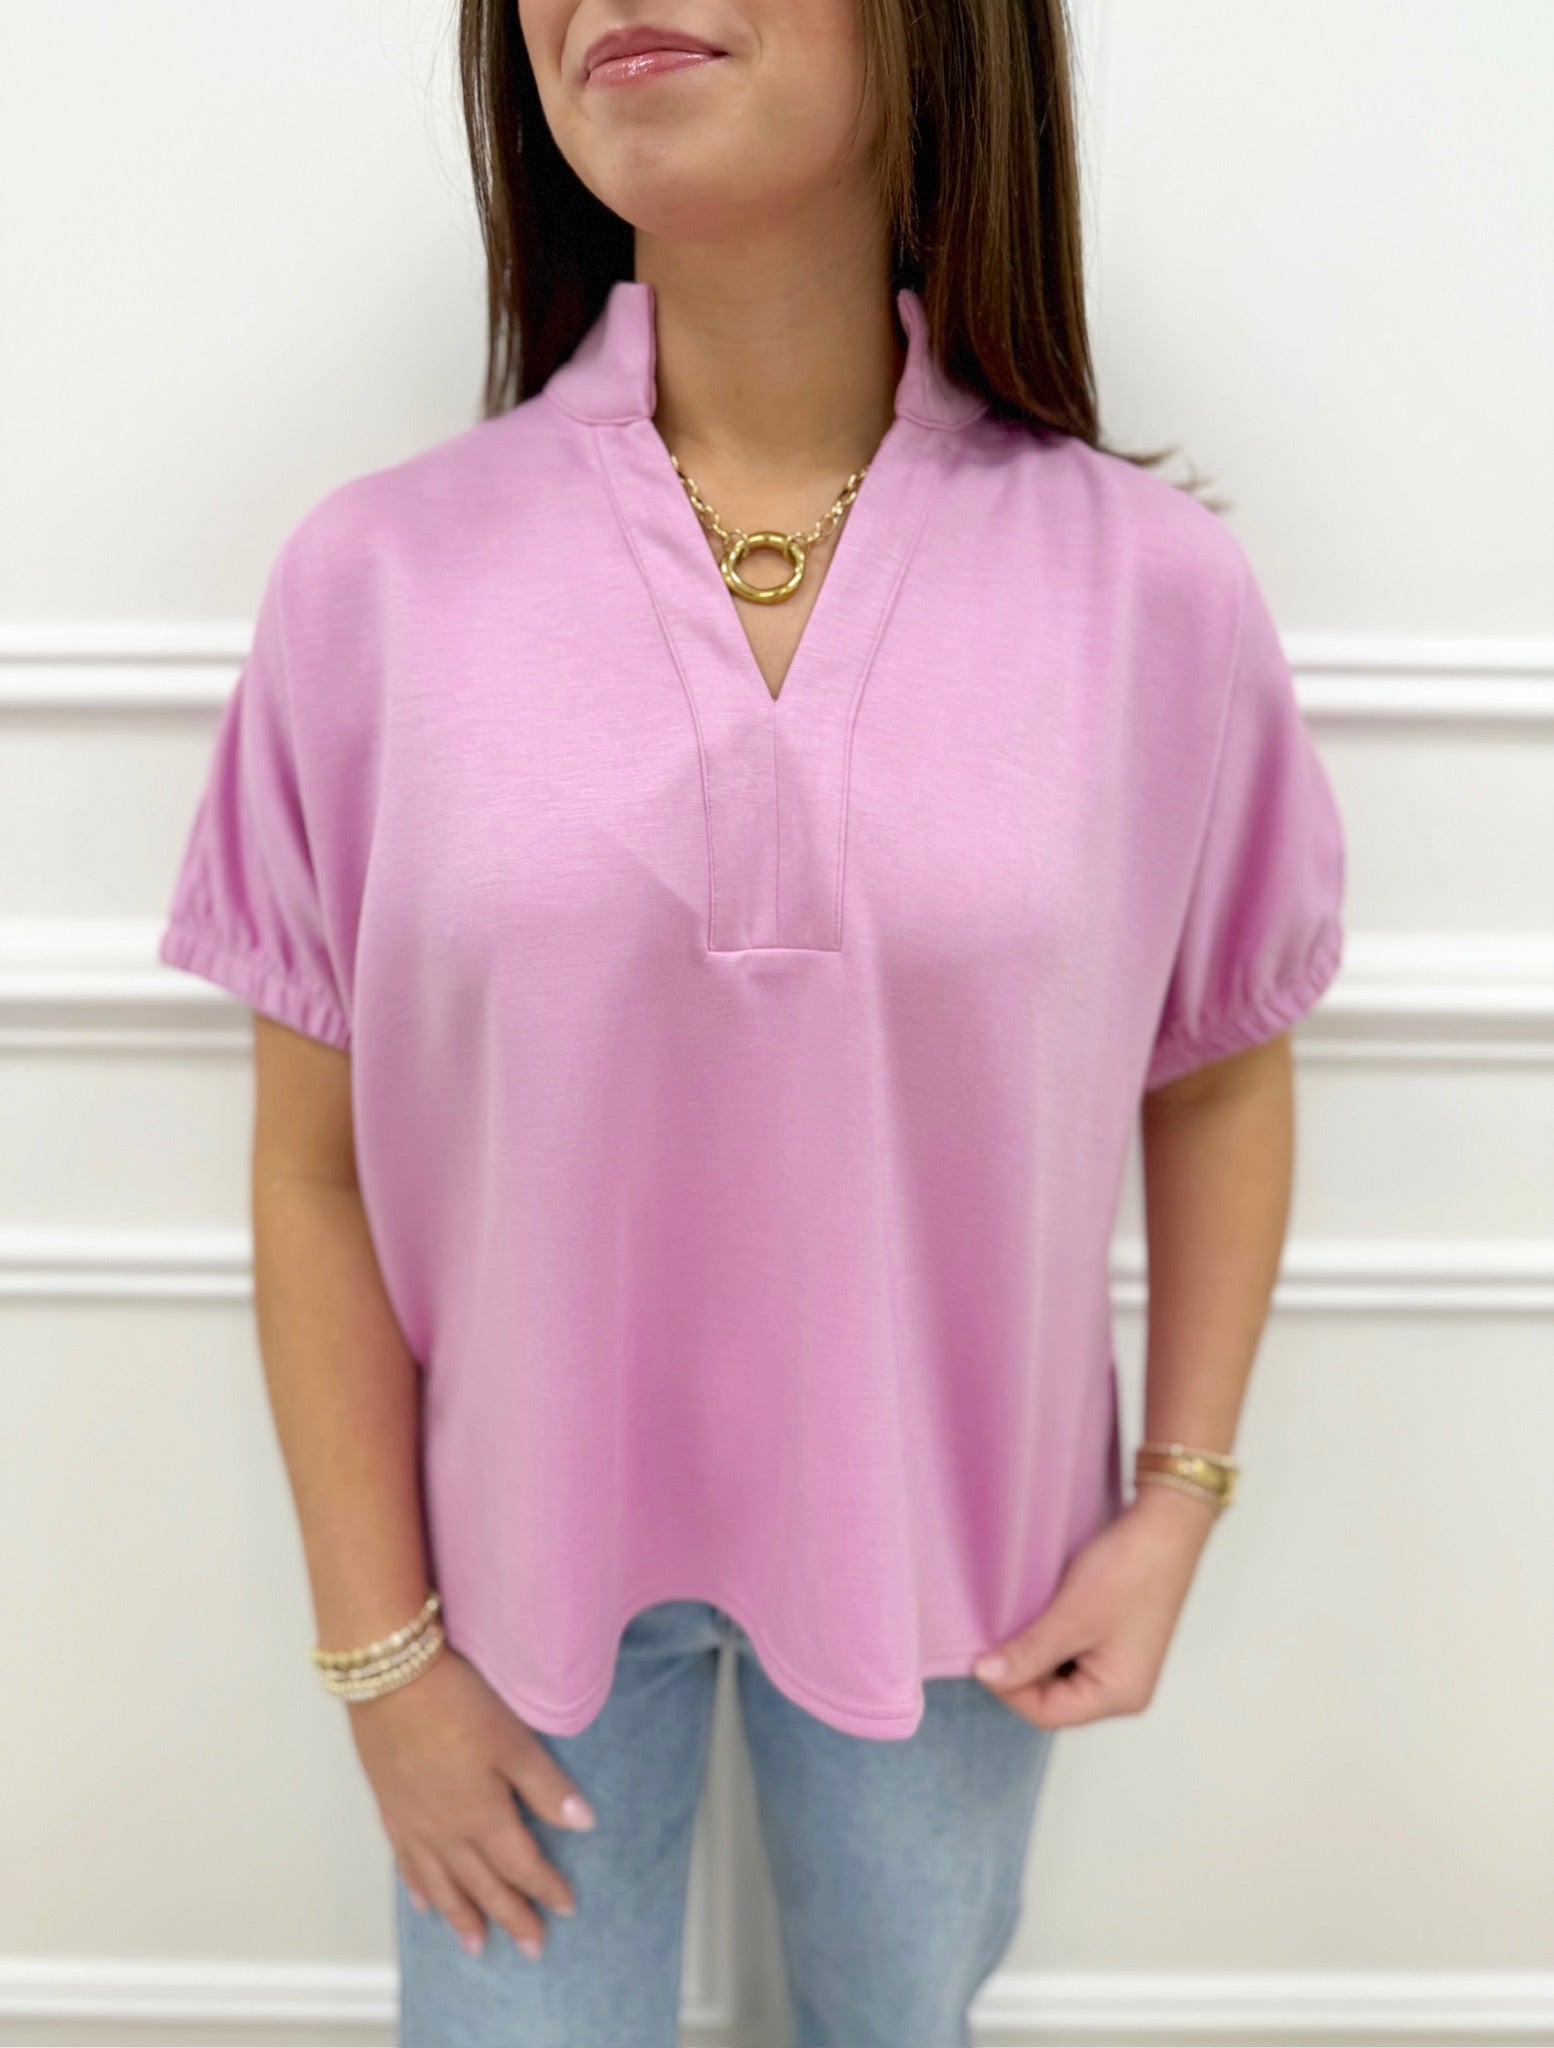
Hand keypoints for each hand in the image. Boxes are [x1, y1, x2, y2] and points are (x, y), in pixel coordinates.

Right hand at [347, 1644, 595, 1958]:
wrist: (389, 1678)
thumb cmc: (457, 1703)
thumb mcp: (513, 1740)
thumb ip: (547, 1787)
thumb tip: (584, 1824)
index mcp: (482, 1817)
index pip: (521, 1865)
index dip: (546, 1888)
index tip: (567, 1909)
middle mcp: (446, 1832)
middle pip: (483, 1885)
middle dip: (510, 1917)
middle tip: (531, 1948)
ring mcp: (413, 1823)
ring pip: (441, 1884)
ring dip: (461, 1916)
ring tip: (476, 1945)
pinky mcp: (389, 1807)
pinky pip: (405, 1862)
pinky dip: (418, 1887)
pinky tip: (422, 1902)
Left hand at [972, 1483, 1217, 1727]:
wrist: (1166, 1526)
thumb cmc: (1128, 1571)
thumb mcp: (1071, 1615)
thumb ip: (1028, 1652)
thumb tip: (984, 1674)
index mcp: (1118, 1696)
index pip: (1046, 1713)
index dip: (1007, 1688)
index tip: (979, 1655)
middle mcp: (1123, 1691)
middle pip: (1053, 1699)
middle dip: (1021, 1670)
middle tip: (995, 1635)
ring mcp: (1121, 1667)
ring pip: (1059, 1676)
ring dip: (1034, 1653)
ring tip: (1017, 1623)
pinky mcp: (1115, 1643)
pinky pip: (1072, 1654)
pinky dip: (1050, 1640)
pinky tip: (1039, 1616)